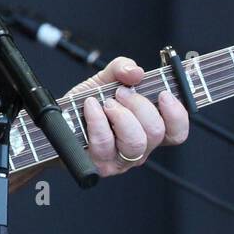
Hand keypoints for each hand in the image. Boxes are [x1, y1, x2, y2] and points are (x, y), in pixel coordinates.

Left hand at [68, 55, 188, 176]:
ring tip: (106, 102)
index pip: (176, 132)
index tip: (163, 94)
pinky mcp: (99, 164)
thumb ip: (123, 68)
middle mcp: (139, 149)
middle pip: (156, 132)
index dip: (176, 114)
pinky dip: (97, 118)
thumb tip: (136, 72)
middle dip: (139, 105)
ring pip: (136, 142)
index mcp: (148, 130)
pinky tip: (89, 106)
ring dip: (121, 115)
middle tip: (121, 93)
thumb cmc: (87, 104)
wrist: (57, 122)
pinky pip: (105, 142)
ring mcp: (120, 160)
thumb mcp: (105, 79)